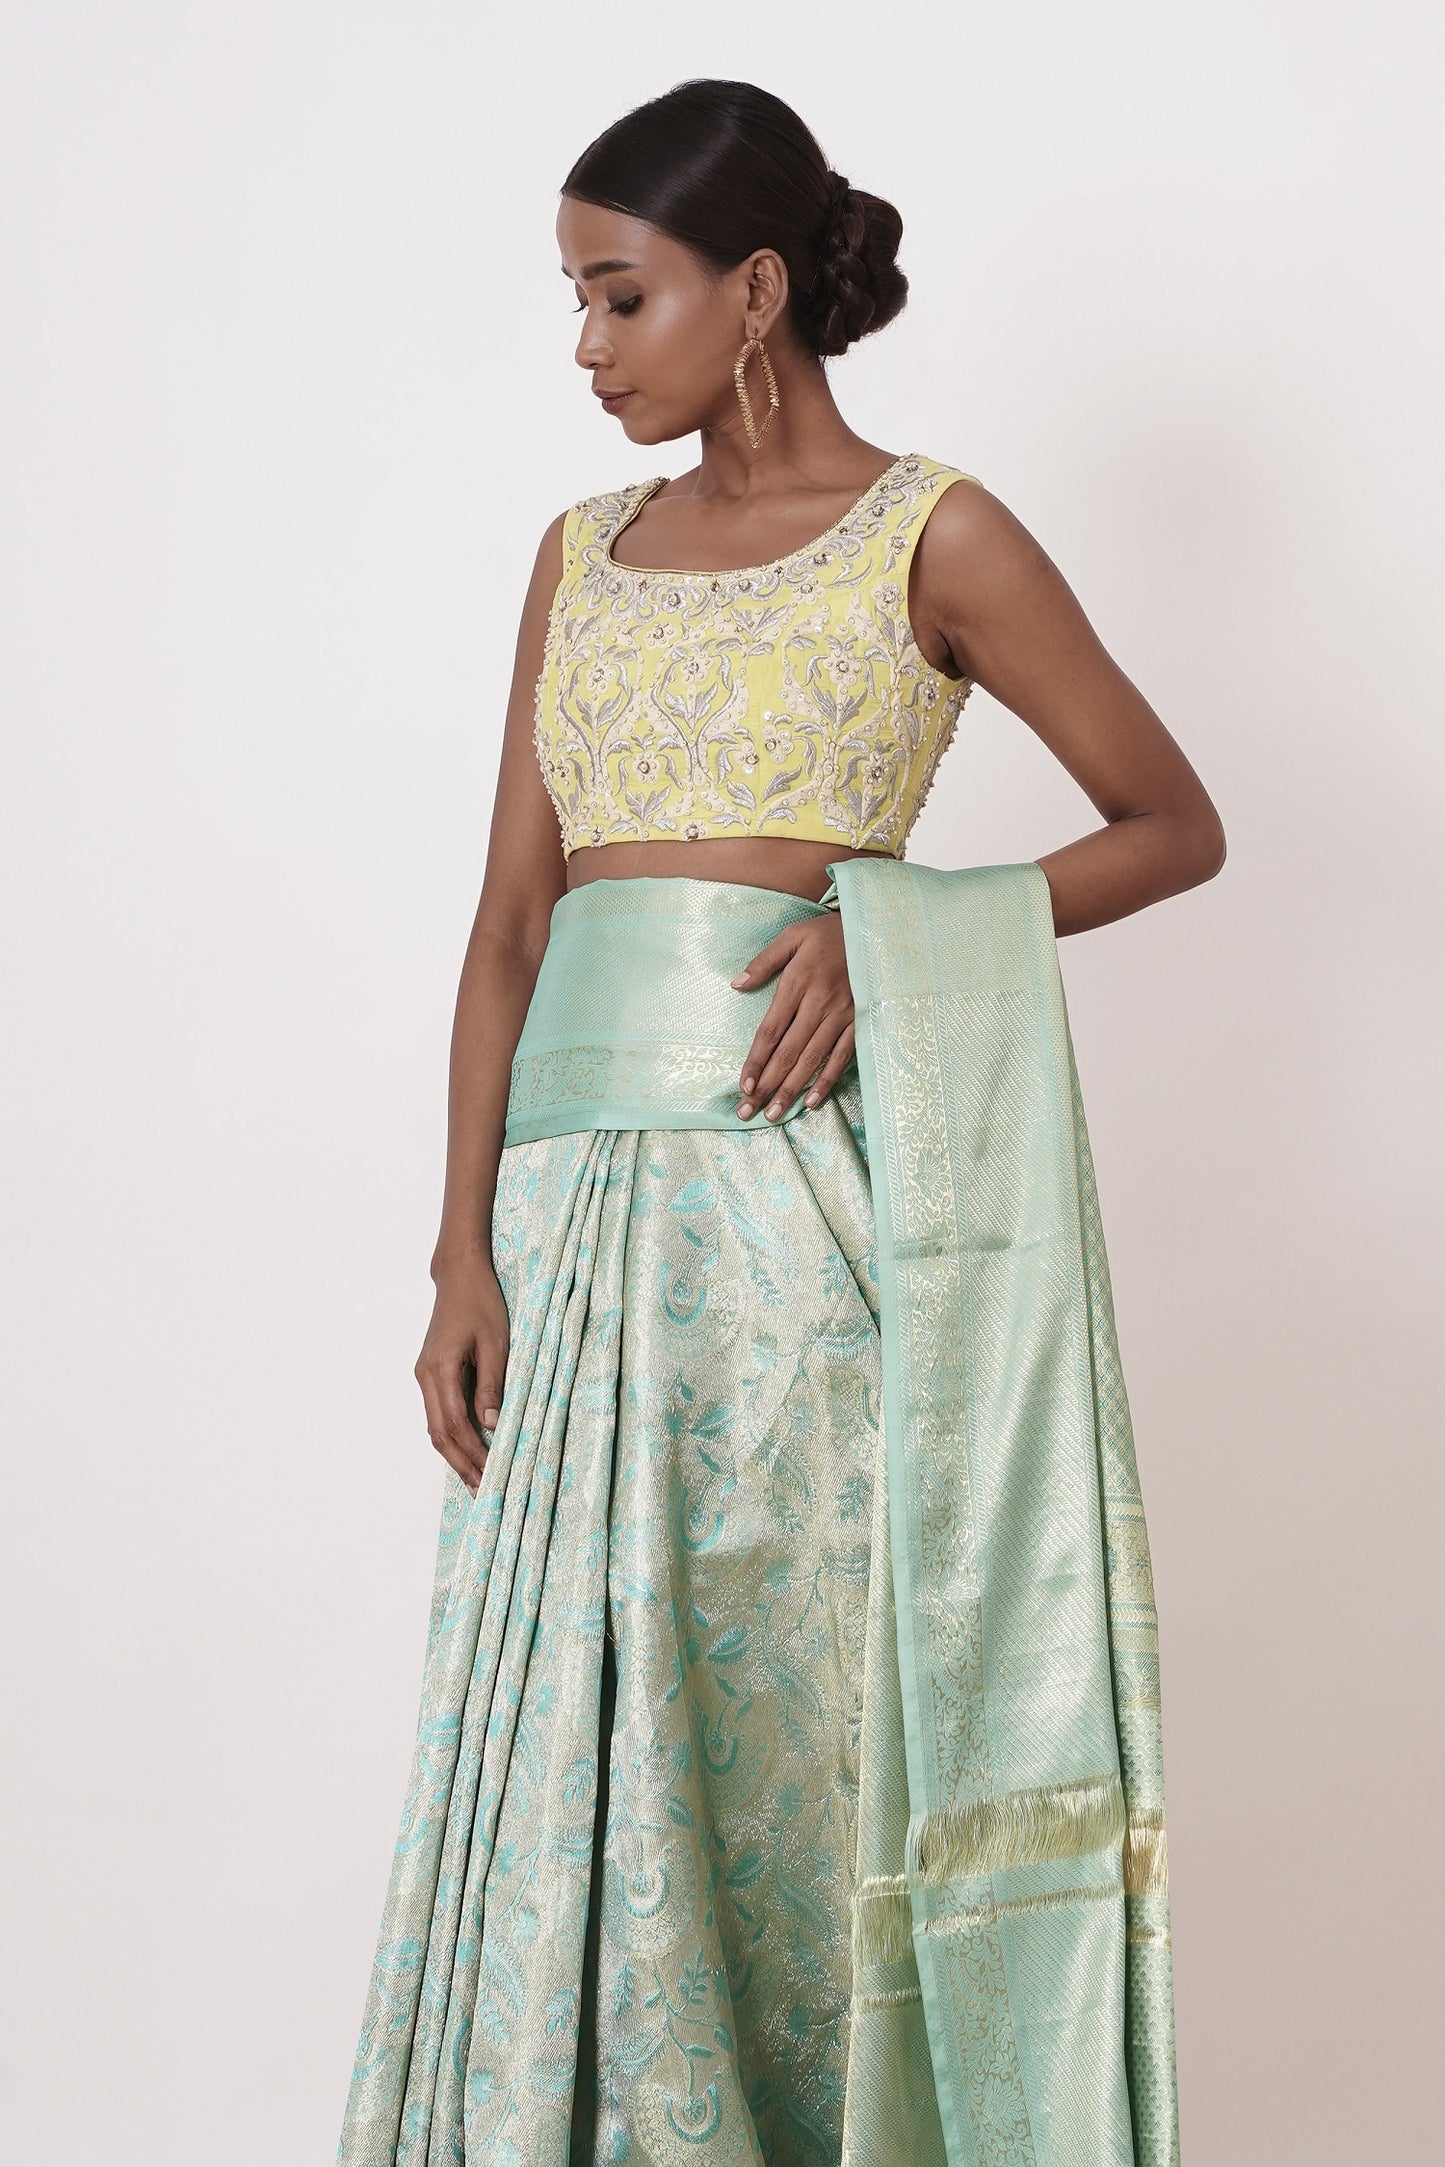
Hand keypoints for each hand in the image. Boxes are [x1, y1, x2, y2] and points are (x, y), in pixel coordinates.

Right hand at [414, 1254, 509, 1496]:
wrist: (459, 1276)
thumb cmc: (481, 1303)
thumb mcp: (496, 1343)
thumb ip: (492, 1384)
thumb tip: (493, 1426)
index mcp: (440, 1369)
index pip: (455, 1425)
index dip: (473, 1454)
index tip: (492, 1475)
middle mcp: (425, 1376)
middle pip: (439, 1434)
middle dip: (461, 1465)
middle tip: (482, 1493)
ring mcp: (425, 1376)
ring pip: (435, 1427)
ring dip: (455, 1455)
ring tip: (477, 1481)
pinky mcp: (431, 1374)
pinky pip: (439, 1414)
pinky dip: (452, 1436)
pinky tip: (469, 1451)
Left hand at [731, 913, 855, 1121]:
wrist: (874, 929)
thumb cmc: (828, 933)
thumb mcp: (793, 936)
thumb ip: (764, 961)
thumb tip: (736, 984)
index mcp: (798, 982)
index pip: (770, 1031)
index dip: (756, 1061)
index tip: (743, 1085)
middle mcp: (819, 1003)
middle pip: (788, 1052)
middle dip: (767, 1085)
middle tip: (748, 1111)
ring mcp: (842, 1015)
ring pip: (812, 1060)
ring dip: (791, 1089)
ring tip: (773, 1113)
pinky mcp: (859, 1021)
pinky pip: (842, 1057)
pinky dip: (826, 1080)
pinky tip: (810, 1101)